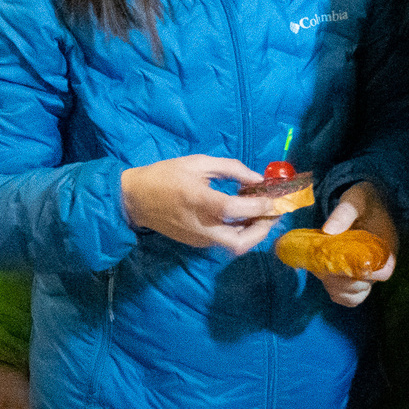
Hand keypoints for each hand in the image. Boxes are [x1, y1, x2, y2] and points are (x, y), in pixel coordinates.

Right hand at [121, 155, 285, 253]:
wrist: (134, 199)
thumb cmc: (165, 176)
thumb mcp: (198, 163)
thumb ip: (231, 169)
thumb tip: (257, 179)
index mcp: (201, 201)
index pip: (238, 209)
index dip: (262, 205)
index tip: (274, 198)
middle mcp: (202, 225)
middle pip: (242, 241)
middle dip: (263, 229)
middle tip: (272, 214)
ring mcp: (199, 238)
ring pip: (235, 245)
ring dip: (252, 232)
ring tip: (258, 214)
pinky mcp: (196, 243)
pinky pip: (224, 241)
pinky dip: (238, 232)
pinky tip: (239, 217)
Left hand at [308, 180, 398, 307]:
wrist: (364, 203)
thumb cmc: (361, 201)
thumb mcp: (354, 200)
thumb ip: (343, 213)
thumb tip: (328, 230)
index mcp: (385, 248)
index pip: (384, 272)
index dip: (365, 274)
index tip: (344, 264)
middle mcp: (379, 264)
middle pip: (366, 286)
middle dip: (343, 282)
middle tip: (325, 268)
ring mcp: (367, 271)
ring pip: (357, 295)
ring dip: (338, 289)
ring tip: (323, 273)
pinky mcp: (355, 274)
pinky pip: (350, 295)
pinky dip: (337, 292)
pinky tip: (325, 278)